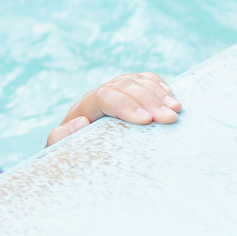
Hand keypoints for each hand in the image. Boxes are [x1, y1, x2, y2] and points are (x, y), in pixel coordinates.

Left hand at [46, 72, 181, 146]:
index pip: (103, 97)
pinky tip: (170, 95)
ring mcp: (113, 92)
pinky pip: (143, 80)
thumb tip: (80, 122)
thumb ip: (61, 138)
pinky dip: (158, 85)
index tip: (146, 121)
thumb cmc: (71, 155)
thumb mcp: (60, 151)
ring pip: (135, 81)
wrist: (74, 153)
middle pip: (124, 86)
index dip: (126, 105)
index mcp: (82, 108)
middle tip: (170, 118)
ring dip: (158, 93)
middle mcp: (97, 96)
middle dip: (149, 100)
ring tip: (176, 109)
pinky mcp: (127, 94)